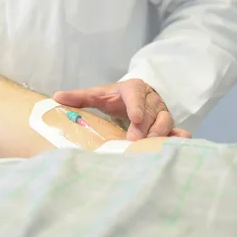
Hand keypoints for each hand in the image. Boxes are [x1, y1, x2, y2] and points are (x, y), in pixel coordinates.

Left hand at [54, 79, 190, 140]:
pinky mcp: (168, 124)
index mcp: (132, 89)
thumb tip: (56, 97)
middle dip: (143, 128)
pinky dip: (179, 138)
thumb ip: (79, 97)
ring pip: (164, 121)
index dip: (135, 107)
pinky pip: (176, 130)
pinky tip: (180, 146)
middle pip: (149, 112)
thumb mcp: (98, 95)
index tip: (134, 119)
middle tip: (134, 142)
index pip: (135, 95)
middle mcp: (150, 99)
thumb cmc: (115, 97)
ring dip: (158, 135)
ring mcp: (161, 111)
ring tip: (149, 148)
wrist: (136, 97)